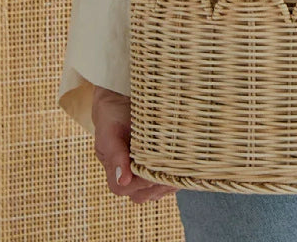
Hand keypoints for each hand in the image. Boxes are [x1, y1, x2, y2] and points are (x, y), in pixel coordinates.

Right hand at [92, 85, 178, 202]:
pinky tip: (185, 167)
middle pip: (142, 194)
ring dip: (169, 183)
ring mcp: (141, 173)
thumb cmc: (113, 116)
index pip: (124, 188)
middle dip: (158, 186)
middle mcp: (127, 175)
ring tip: (183, 170)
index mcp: (113, 168)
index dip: (140, 182)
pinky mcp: (155, 165)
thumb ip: (115, 155)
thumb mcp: (110, 132)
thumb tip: (122, 180)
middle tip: (174, 171)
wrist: (120, 101)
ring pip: (155, 190)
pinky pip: (164, 180)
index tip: (156, 169)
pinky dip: (175, 176)